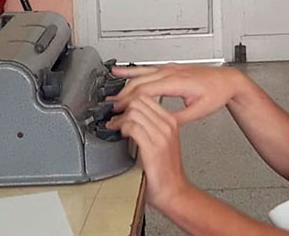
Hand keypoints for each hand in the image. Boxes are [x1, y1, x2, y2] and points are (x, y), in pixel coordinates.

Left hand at [105, 96, 190, 210]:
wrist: (173, 190)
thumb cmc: (166, 170)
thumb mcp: (163, 141)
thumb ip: (152, 126)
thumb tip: (132, 115)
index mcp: (171, 121)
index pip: (147, 97)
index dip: (129, 100)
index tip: (120, 108)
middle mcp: (167, 125)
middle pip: (139, 101)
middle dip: (122, 107)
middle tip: (115, 116)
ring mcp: (161, 135)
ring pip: (134, 112)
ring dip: (120, 119)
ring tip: (115, 126)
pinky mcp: (152, 147)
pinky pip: (133, 127)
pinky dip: (123, 128)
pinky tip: (121, 134)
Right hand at [110, 63, 247, 122]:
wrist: (227, 80)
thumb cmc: (216, 93)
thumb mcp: (198, 111)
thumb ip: (178, 118)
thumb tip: (161, 124)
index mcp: (177, 82)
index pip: (146, 92)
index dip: (130, 102)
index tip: (120, 111)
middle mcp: (171, 72)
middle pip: (139, 82)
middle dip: (123, 95)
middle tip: (111, 108)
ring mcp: (170, 68)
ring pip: (141, 73)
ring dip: (124, 83)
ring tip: (110, 92)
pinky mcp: (170, 68)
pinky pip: (147, 69)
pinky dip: (132, 71)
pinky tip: (121, 72)